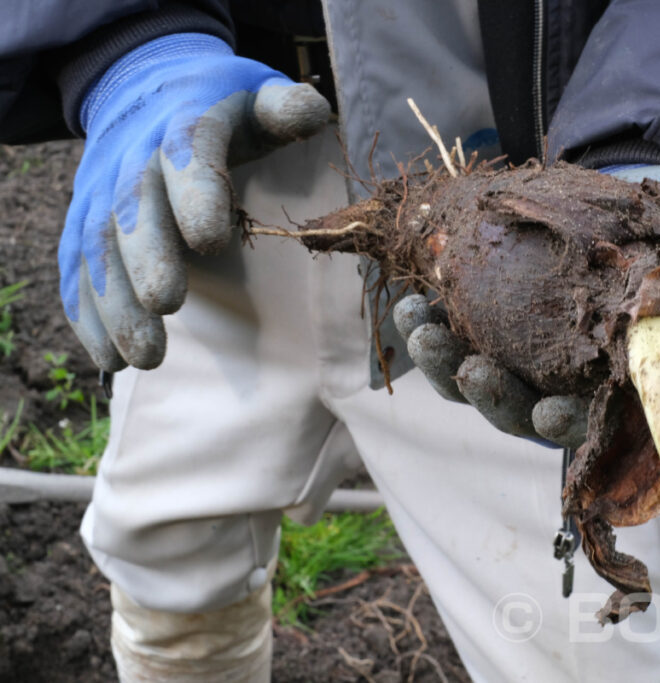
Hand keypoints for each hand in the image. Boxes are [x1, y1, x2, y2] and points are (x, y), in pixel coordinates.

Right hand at [61, 33, 329, 370]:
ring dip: (115, 302)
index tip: (211, 239)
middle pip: (133, 206)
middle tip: (166, 304)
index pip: (188, 150)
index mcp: (184, 118)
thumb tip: (315, 114)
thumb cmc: (223, 104)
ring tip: (142, 355)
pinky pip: (76, 267)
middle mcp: (134, 155)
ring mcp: (102, 189)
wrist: (146, 86)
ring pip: (98, 245)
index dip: (196, 192)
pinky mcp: (86, 219)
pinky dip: (86, 313)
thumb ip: (286, 107)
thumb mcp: (257, 93)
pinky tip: (106, 358)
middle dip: (147, 257)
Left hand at [395, 164, 659, 447]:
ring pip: (482, 379)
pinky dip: (435, 323)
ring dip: (446, 363)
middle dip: (492, 399)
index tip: (548, 411)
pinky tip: (412, 299)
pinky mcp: (502, 320)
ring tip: (420, 327)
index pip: (596, 424)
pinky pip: (462, 334)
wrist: (654, 188)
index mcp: (628, 384)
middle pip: (524, 412)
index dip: (569, 426)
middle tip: (467, 370)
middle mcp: (577, 380)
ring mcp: (535, 353)